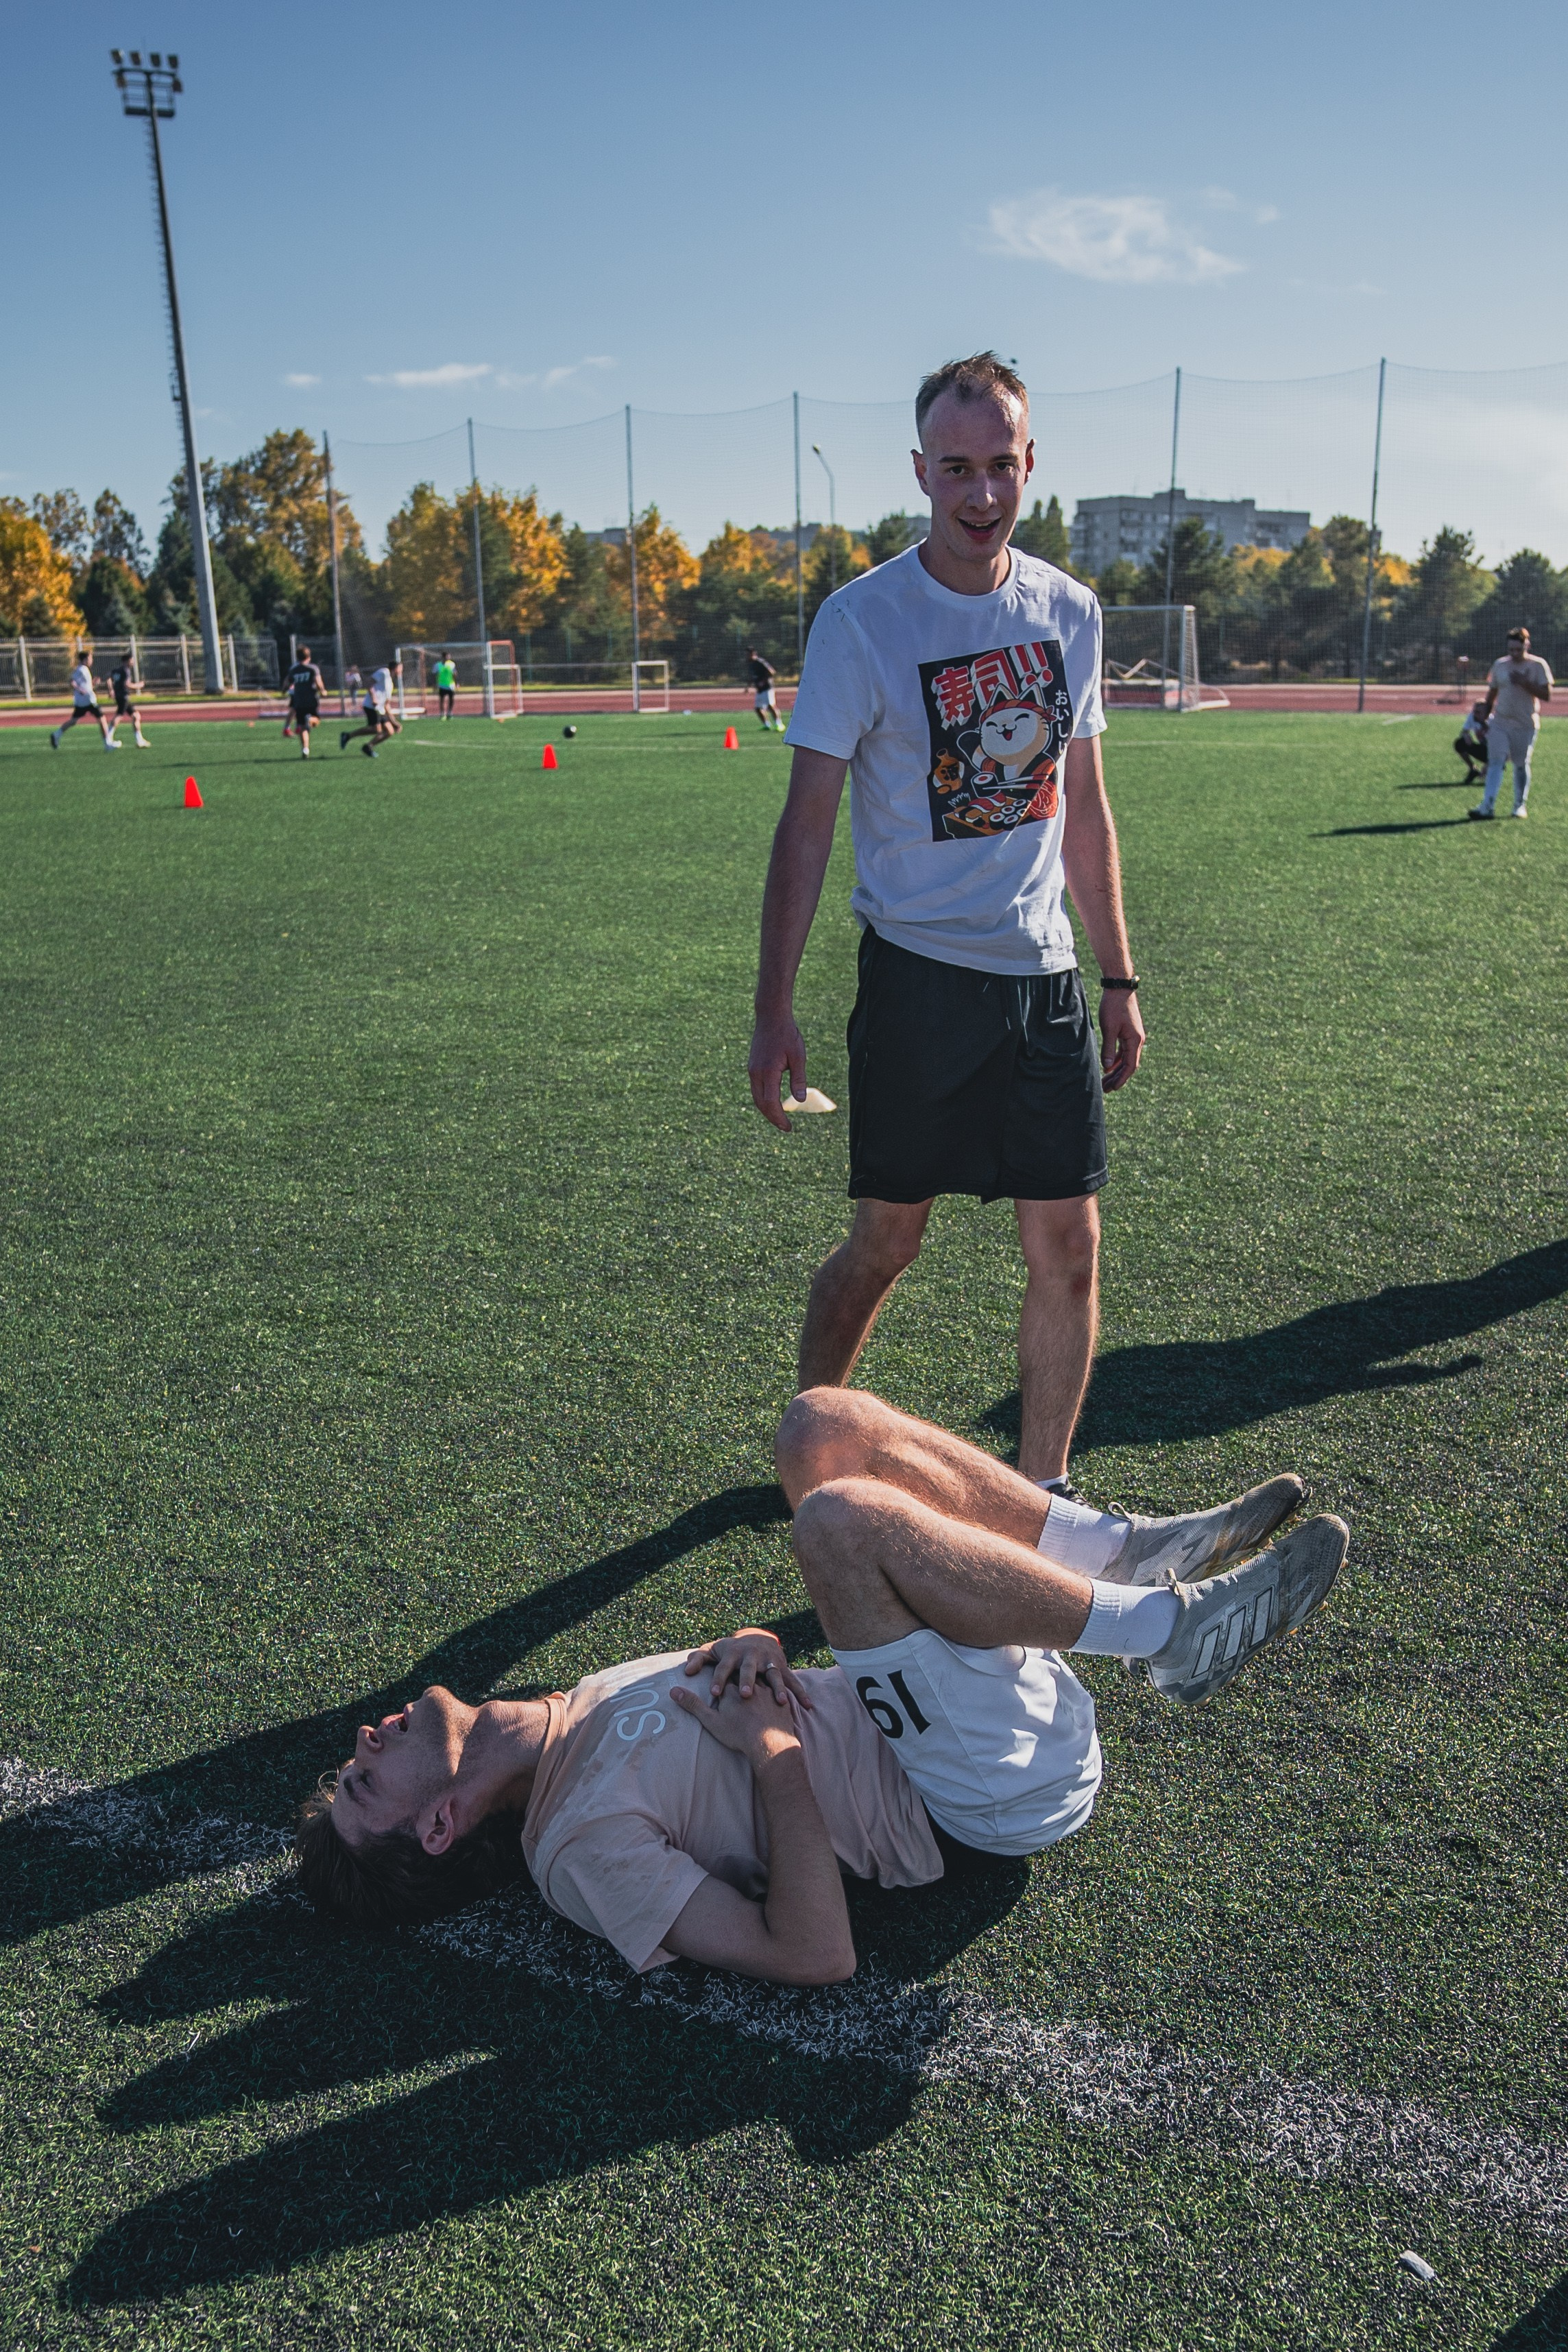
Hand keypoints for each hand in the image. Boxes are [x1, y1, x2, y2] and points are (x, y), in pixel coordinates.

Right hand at [670, 1677, 802, 1766]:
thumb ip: (694, 1704)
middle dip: (739, 1673)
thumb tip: (674, 1691)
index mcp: (731, 1690)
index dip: (721, 1673)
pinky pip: (777, 1690)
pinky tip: (776, 1694)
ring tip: (757, 1684)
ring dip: (758, 1680)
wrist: (769, 1743)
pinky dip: (775, 1691)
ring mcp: (767, 1692)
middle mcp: (750, 1685)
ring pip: (761, 1679)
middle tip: (738, 1673)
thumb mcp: (711, 1720)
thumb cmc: (738, 1734)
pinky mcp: (780, 1701)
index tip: (719, 1670)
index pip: (724, 1674)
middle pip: (742, 1673)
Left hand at [683, 1630, 813, 1708]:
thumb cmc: (730, 1651)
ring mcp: (769, 1662)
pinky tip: (808, 1706)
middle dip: (748, 1681)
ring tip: (781, 1701)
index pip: (723, 1668)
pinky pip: (793, 1681)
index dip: (719, 1680)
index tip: (714, 1694)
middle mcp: (751, 1657)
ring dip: (778, 1687)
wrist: (758, 1638)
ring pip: (774, 1675)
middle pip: (749, 1669)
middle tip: (745, 1695)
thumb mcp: (714, 1651)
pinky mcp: (782, 1667)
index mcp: (733, 1654)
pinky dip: (800, 1693)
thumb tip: (685, 1671)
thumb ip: (698, 1660)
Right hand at [748, 1008, 807, 1131]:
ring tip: (780, 1119)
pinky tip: (773, 1103)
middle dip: (773, 1118)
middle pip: (761, 1104)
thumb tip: (799, 1100)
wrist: (771, 1016)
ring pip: (756, 1097)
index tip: (788, 1128)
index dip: (779, 1118)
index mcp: (768, 1072)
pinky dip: (764, 1100)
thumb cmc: (787, 1034)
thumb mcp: (798, 1056)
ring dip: (767, 1110)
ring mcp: (752, 1070)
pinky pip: (756, 1089)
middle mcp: (756, 1073)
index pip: (771, 1103)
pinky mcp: (752, 1067)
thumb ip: (798, 1079)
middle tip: (786, 1128)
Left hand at [1099, 990, 1145, 1091]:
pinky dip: (1117, 1059)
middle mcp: (1138, 1040)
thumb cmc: (1113, 1007)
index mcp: (1135, 1040)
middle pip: (1129, 1065)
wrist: (1120, 987)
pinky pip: (1124, 1050)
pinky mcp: (1129, 1032)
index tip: (1112, 1088)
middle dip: (1117, 1078)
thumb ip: (1108, 1049)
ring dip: (1116, 1070)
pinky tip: (1108, 1066)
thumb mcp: (1109, 1028)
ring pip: (1126, 1058)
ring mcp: (1134, 1036)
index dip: (1121, 1079)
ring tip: (1105, 1081)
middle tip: (1106, 1089)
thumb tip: (1107, 1068)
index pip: (1130, 1066)